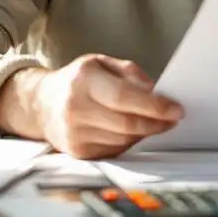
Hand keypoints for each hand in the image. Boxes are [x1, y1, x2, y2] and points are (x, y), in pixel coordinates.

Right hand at [35, 54, 183, 158]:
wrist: (42, 103)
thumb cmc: (77, 81)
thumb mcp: (102, 63)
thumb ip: (131, 74)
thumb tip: (158, 93)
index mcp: (83, 80)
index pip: (124, 97)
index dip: (154, 106)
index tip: (176, 110)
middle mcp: (76, 108)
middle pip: (127, 124)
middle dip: (156, 123)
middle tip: (172, 119)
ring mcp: (75, 134)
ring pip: (124, 140)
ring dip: (144, 133)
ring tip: (152, 122)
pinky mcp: (79, 152)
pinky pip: (115, 151)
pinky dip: (129, 142)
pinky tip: (132, 131)